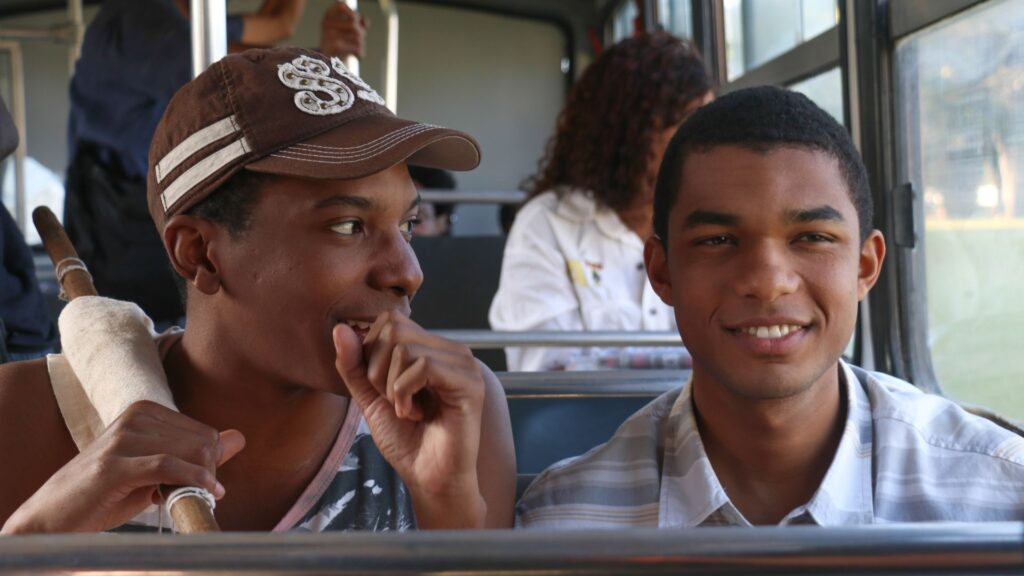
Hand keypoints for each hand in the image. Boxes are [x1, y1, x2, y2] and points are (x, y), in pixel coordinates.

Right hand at [1, 401, 243, 533]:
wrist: (52, 517)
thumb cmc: (105, 495)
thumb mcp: (156, 472)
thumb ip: (196, 454)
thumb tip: (239, 438)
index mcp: (145, 411)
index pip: (205, 433)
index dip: (210, 464)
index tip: (203, 487)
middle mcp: (135, 417)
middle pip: (202, 441)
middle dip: (206, 473)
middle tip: (192, 497)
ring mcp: (124, 438)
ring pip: (189, 452)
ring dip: (197, 482)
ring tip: (182, 500)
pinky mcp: (115, 464)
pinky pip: (169, 466)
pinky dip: (192, 480)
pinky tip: (204, 494)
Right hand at [319, 3, 366, 58]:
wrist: (326, 66)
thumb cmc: (338, 45)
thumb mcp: (346, 31)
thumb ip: (357, 22)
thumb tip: (365, 20)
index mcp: (327, 17)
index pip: (341, 6)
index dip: (352, 12)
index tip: (355, 20)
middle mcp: (327, 24)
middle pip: (354, 23)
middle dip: (361, 32)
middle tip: (360, 39)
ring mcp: (330, 34)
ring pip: (357, 35)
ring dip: (361, 43)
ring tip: (357, 49)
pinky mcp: (335, 46)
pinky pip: (356, 47)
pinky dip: (360, 52)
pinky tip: (358, 56)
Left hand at [333, 312, 486, 527]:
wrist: (429, 478)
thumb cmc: (406, 441)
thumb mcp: (369, 398)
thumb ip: (354, 365)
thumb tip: (340, 329)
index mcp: (432, 348)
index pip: (390, 320)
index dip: (372, 353)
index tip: (384, 390)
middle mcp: (451, 350)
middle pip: (394, 329)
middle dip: (378, 370)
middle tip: (394, 401)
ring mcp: (463, 364)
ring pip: (405, 348)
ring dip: (392, 387)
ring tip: (407, 410)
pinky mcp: (469, 382)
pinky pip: (423, 366)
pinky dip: (406, 393)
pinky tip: (416, 414)